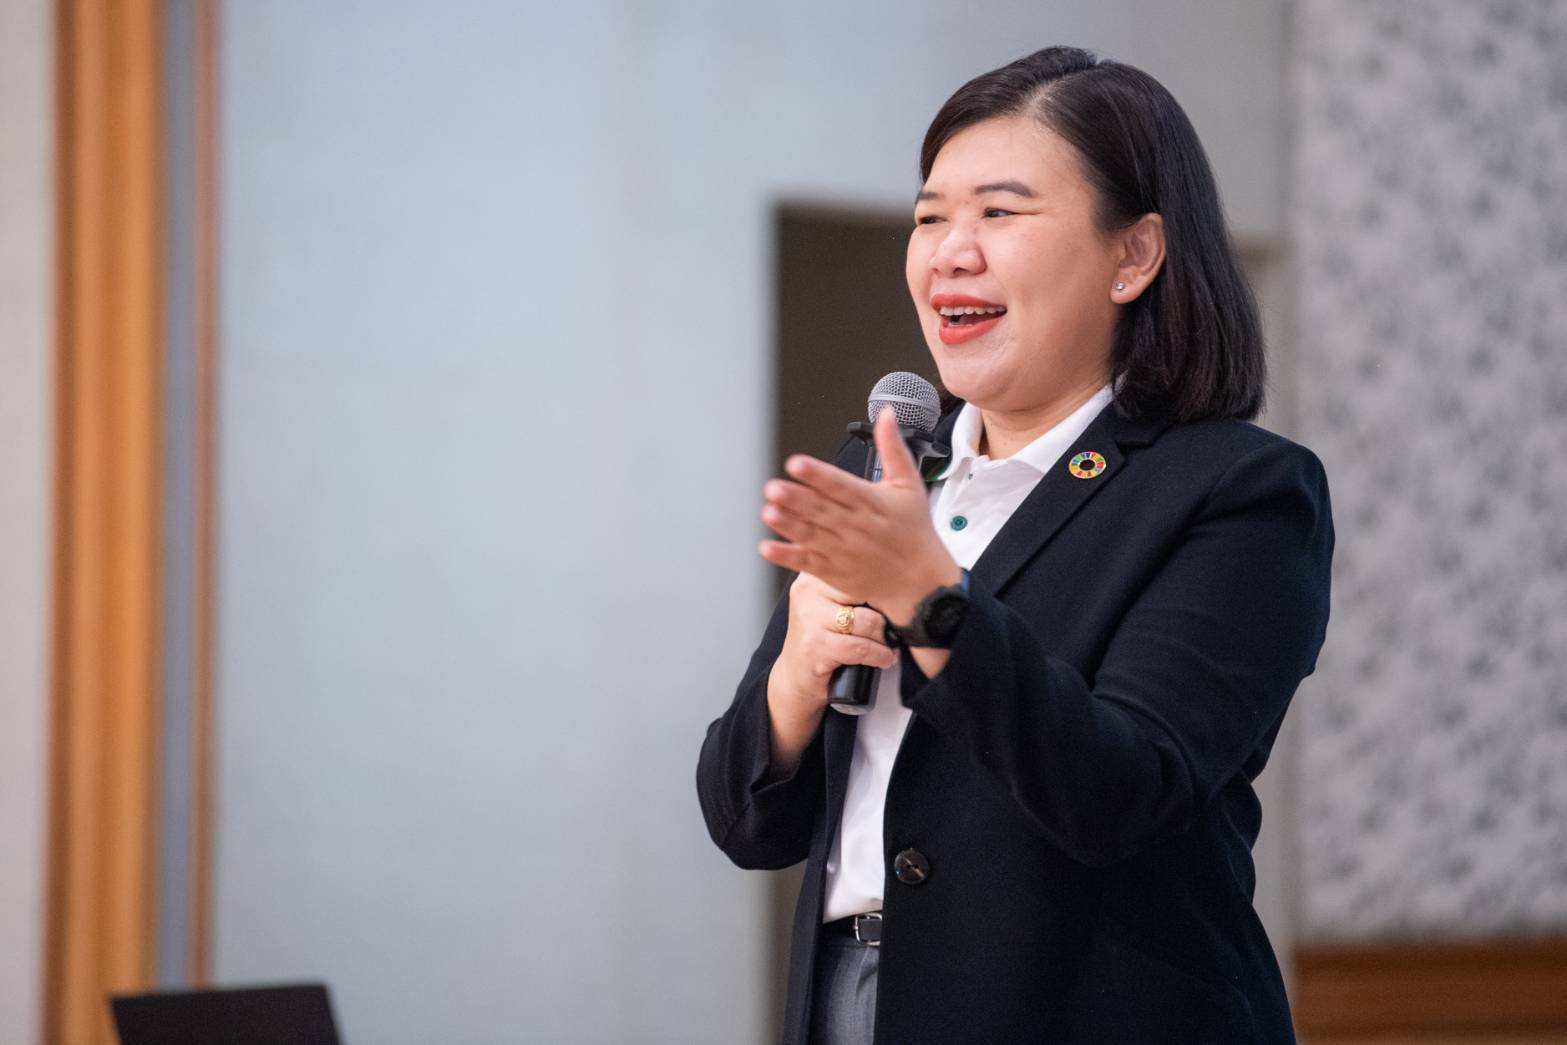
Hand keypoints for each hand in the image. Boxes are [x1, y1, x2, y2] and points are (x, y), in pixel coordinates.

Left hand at [759, 406, 961, 625]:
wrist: (922, 581)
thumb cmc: (914, 531)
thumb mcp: (909, 485)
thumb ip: (893, 448)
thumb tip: (885, 416)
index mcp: (871, 502)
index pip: (840, 485)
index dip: (817, 474)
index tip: (797, 464)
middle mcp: (855, 526)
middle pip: (821, 509)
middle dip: (795, 498)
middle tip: (773, 487)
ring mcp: (843, 550)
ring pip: (811, 534)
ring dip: (788, 524)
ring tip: (769, 512)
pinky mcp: (835, 571)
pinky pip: (807, 563)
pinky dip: (787, 556)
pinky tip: (768, 547)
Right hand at [768, 572, 898, 714]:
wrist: (796, 673)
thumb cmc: (822, 636)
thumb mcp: (832, 603)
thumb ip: (853, 588)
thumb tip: (897, 584)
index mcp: (814, 575)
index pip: (860, 569)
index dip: (884, 585)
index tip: (898, 598)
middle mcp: (808, 591)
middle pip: (866, 592)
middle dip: (887, 611)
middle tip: (896, 623)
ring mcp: (809, 619)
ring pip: (867, 622)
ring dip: (885, 637)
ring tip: (891, 644)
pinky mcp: (814, 647)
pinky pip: (860, 647)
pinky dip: (879, 655)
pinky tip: (884, 658)